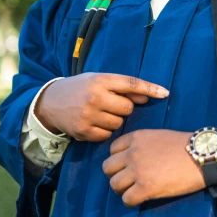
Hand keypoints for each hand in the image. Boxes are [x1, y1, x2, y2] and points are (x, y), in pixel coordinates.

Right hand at [35, 73, 168, 142]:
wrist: (51, 102)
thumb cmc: (81, 88)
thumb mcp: (99, 80)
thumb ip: (122, 88)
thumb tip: (146, 99)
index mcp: (100, 80)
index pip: (130, 83)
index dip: (149, 88)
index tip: (165, 93)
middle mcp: (94, 97)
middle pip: (127, 108)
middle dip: (123, 108)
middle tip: (111, 104)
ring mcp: (88, 115)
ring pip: (118, 123)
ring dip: (115, 120)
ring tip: (101, 113)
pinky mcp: (83, 131)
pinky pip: (107, 135)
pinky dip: (105, 131)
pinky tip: (94, 123)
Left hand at [102, 129, 207, 206]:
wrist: (202, 156)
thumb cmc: (184, 145)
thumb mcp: (158, 136)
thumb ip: (142, 144)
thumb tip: (132, 158)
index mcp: (136, 138)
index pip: (112, 150)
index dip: (119, 160)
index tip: (128, 166)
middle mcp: (132, 153)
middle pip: (108, 168)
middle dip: (116, 175)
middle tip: (129, 180)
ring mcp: (137, 171)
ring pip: (114, 185)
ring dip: (123, 189)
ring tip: (135, 190)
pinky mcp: (145, 188)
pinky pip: (126, 199)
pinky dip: (131, 201)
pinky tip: (141, 199)